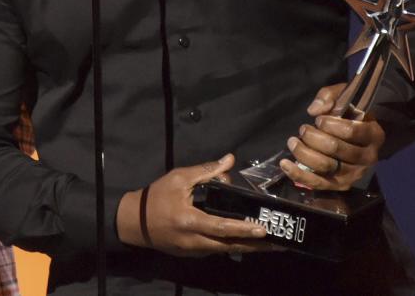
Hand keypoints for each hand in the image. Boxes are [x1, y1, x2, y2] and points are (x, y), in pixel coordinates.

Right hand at [116, 154, 270, 256]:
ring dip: (248, 248)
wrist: (134, 222)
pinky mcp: (193, 254)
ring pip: (226, 251)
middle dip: (256, 246)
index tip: (263, 230)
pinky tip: (248, 243)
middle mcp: (195, 241)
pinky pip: (217, 250)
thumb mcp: (179, 178)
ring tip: (271, 245)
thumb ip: (206, 171)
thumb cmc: (156, 197)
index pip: (222, 227)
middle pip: (231, 246)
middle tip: (280, 244)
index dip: (243, 229)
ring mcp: (194, 251)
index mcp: (191, 221)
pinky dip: (233, 246)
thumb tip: (229, 160)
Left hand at [279, 83, 384, 190]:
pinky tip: (285, 164)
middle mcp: (367, 157)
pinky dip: (299, 174)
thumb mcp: (344, 96)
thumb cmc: (351, 114)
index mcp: (373, 134)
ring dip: (303, 152)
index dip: (330, 124)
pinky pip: (318, 183)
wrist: (360, 136)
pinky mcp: (340, 185)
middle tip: (303, 129)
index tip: (318, 119)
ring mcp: (354, 174)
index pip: (351, 131)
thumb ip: (329, 97)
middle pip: (335, 149)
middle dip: (313, 137)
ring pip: (325, 166)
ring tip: (293, 141)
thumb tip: (314, 110)